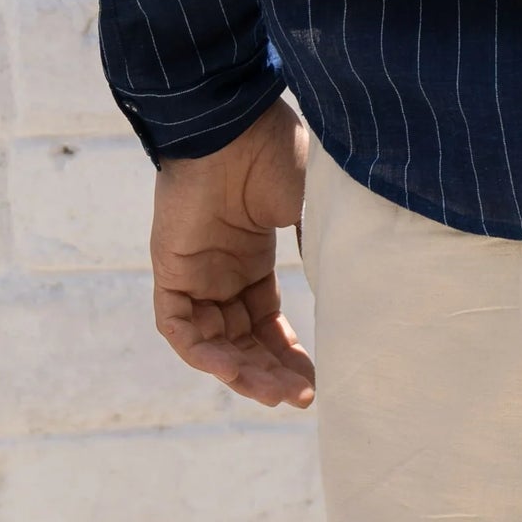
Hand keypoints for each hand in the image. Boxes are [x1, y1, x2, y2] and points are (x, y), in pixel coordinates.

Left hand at [150, 94, 315, 409]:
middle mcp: (222, 271)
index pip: (266, 323)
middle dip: (271, 373)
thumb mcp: (310, 208)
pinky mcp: (169, 270)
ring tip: (276, 394)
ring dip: (242, 373)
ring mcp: (195, 272)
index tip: (318, 381)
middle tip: (301, 398)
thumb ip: (322, 250)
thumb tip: (353, 293)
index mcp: (252, 256)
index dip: (289, 354)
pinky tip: (233, 368)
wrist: (234, 123)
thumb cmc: (276, 153)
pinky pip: (179, 328)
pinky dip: (203, 353)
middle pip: (243, 341)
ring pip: (212, 344)